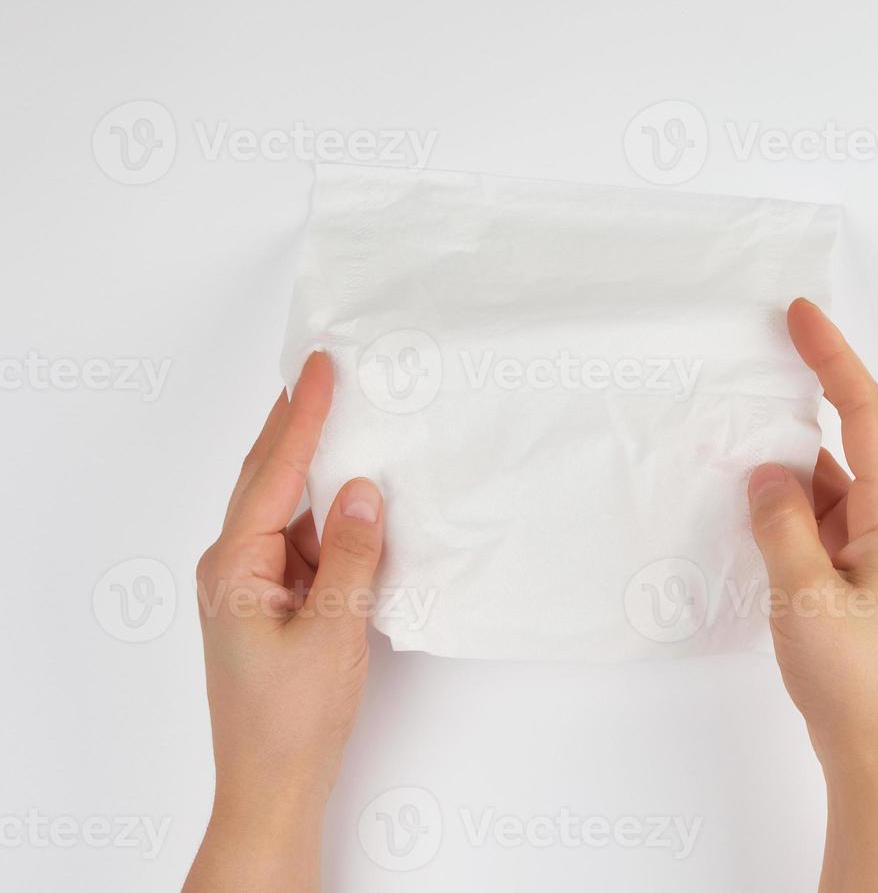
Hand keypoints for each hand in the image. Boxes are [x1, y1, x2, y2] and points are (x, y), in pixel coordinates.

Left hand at [185, 352, 383, 892]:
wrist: (273, 787)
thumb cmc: (293, 719)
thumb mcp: (334, 631)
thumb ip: (354, 555)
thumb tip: (366, 489)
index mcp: (236, 564)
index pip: (274, 471)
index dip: (301, 415)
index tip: (321, 364)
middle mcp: (236, 563)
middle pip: (269, 476)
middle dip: (296, 423)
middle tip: (324, 368)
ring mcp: (255, 583)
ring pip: (292, 509)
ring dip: (321, 472)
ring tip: (353, 421)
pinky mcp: (277, 601)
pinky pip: (308, 542)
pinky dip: (334, 519)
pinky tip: (362, 502)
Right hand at [748, 299, 877, 891]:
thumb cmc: (852, 679)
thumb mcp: (803, 595)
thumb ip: (781, 523)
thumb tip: (767, 471)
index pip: (867, 414)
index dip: (834, 357)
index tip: (800, 313)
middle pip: (847, 440)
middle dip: (805, 400)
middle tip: (756, 364)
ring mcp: (870, 551)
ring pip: (824, 484)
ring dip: (784, 464)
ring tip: (731, 445)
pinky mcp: (851, 575)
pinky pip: (814, 519)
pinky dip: (782, 505)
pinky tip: (747, 509)